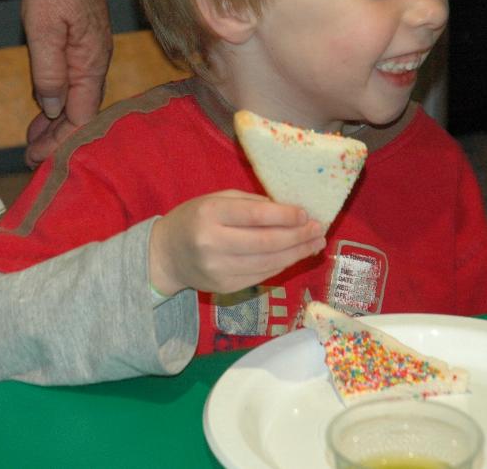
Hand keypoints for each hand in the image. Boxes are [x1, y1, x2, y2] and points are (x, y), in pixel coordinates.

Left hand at [21, 0, 111, 166]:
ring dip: (57, 120)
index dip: (59, 143)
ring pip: (78, 96)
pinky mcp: (85, 38)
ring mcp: (92, 49)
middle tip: (31, 156)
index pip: (80, 118)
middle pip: (82, 112)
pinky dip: (59, 98)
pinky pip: (76, 79)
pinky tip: (46, 102)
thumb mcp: (44, 31)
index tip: (36, 159)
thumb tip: (55, 108)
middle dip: (58, 138)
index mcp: (90, 63)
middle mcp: (97, 60)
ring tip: (34, 137)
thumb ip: (50, 73)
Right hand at [148, 190, 324, 295]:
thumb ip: (251, 203)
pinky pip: (261, 276)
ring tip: (315, 244)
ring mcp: (218, 269)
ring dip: (296, 253)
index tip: (306, 214)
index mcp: (209, 214)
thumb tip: (291, 211)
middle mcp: (212, 243)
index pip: (255, 216)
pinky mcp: (224, 287)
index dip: (285, 216)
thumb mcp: (216, 199)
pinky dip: (281, 265)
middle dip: (298, 236)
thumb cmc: (195, 218)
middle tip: (319, 230)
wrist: (166, 254)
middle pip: (266, 242)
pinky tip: (295, 255)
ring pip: (268, 263)